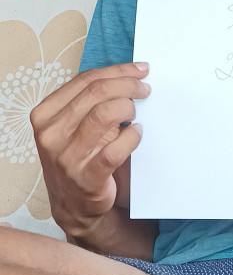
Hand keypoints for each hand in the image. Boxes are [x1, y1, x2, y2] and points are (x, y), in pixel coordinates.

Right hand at [30, 62, 150, 240]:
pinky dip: (132, 137)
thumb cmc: (79, 157)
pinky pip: (115, 149)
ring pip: (104, 114)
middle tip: (144, 89)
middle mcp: (51, 133)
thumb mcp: (74, 126)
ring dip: (128, 108)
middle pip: (96, 93)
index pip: (85, 80)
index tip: (140, 70)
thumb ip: (90, 101)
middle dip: (127, 85)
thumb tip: (130, 75)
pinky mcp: (86, 177)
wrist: (75, 204)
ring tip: (135, 114)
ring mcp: (66, 156)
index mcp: (46, 114)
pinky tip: (137, 134)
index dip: (118, 71)